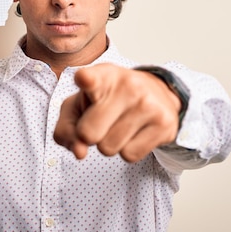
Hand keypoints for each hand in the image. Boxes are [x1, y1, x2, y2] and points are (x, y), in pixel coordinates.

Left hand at [54, 63, 181, 161]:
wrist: (157, 94)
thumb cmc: (108, 100)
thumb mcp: (79, 106)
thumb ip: (66, 129)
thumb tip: (80, 152)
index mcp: (103, 76)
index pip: (91, 78)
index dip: (86, 79)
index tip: (84, 78)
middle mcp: (127, 86)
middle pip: (88, 134)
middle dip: (89, 135)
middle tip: (102, 119)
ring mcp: (148, 104)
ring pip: (108, 148)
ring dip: (110, 143)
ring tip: (121, 123)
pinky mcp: (163, 123)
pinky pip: (129, 155)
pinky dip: (128, 149)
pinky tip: (136, 132)